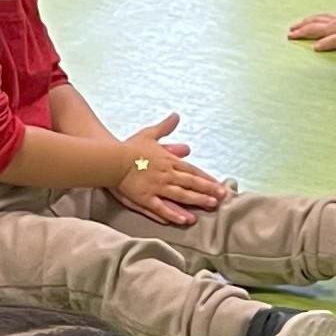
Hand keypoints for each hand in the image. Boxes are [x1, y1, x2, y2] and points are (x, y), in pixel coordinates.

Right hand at [109, 113, 229, 224]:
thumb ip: (165, 127)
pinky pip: (162, 208)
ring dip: (197, 201)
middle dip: (208, 190)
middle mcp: (166, 174)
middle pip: (191, 183)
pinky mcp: (145, 198)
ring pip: (181, 195)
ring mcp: (156, 187)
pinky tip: (185, 220)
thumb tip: (176, 115)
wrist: (112, 158)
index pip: (192, 170)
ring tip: (210, 206)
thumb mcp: (149, 134)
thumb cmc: (130, 147)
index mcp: (169, 161)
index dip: (206, 178)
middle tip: (223, 197)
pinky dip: (174, 214)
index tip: (219, 184)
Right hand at [288, 10, 335, 50]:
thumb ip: (330, 43)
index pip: (312, 30)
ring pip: (321, 17)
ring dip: (310, 19)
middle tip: (291, 29)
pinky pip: (331, 15)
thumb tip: (315, 47)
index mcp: (331, 28)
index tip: (289, 36)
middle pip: (314, 22)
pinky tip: (326, 16)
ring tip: (303, 21)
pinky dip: (324, 16)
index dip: (301, 33)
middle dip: (301, 25)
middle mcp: (333, 22)